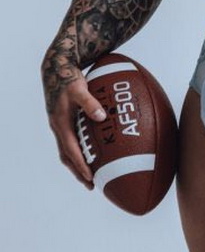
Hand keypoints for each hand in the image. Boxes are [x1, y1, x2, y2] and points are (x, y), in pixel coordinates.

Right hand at [42, 57, 105, 188]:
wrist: (56, 67)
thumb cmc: (68, 77)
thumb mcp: (78, 89)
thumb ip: (89, 103)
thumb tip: (101, 117)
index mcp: (61, 124)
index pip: (71, 152)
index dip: (80, 166)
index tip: (90, 178)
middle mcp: (59, 127)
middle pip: (67, 156)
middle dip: (78, 171)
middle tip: (92, 183)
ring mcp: (60, 124)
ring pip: (68, 149)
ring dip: (78, 162)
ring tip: (91, 171)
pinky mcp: (64, 119)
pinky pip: (71, 139)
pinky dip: (79, 148)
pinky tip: (92, 147)